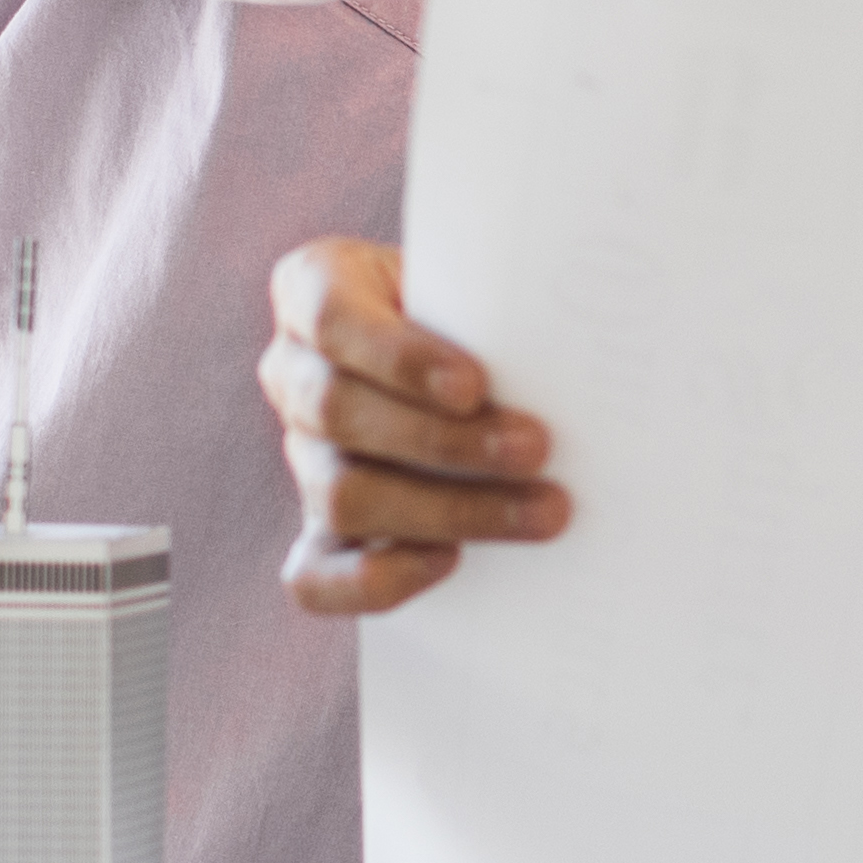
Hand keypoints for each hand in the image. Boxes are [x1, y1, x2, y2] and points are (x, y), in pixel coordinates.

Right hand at [262, 239, 558, 614]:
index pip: (330, 318)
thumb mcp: (477, 284)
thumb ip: (494, 302)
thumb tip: (568, 349)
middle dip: (445, 441)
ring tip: (540, 511)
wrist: (476, 364)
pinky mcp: (318, 532)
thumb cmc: (479, 310)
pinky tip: (451, 562)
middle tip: (536, 450)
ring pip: (342, 495)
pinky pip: (314, 576)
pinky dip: (376, 579)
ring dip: (448, 509)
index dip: (397, 357)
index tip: (475, 385)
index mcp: (314, 288)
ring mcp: (302, 456)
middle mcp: (293, 372)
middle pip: (338, 412)